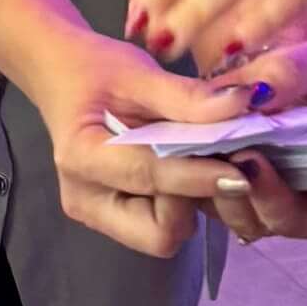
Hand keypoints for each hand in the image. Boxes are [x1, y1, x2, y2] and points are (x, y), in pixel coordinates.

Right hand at [24, 35, 276, 262]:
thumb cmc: (95, 70)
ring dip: (193, 204)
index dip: (198, 177)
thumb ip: (188, 95)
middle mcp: (88, 200)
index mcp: (82, 158)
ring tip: (204, 162)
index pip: (149, 177)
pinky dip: (184, 204)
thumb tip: (243, 103)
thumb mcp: (139, 72)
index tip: (241, 172)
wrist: (63, 78)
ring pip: (164, 235)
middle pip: (159, 233)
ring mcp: (101, 215)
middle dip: (193, 202)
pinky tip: (192, 170)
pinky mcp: (117, 219)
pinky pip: (161, 226)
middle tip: (216, 162)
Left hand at [204, 39, 306, 249]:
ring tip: (220, 152)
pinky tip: (194, 154)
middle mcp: (301, 200)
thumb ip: (290, 76)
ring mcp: (258, 205)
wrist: (240, 70)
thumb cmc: (288, 72)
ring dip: (233, 195)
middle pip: (294, 222)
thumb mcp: (299, 62)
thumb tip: (262, 96)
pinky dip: (201, 185)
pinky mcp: (216, 199)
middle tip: (251, 159)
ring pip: (248, 222)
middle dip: (272, 196)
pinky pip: (209, 208)